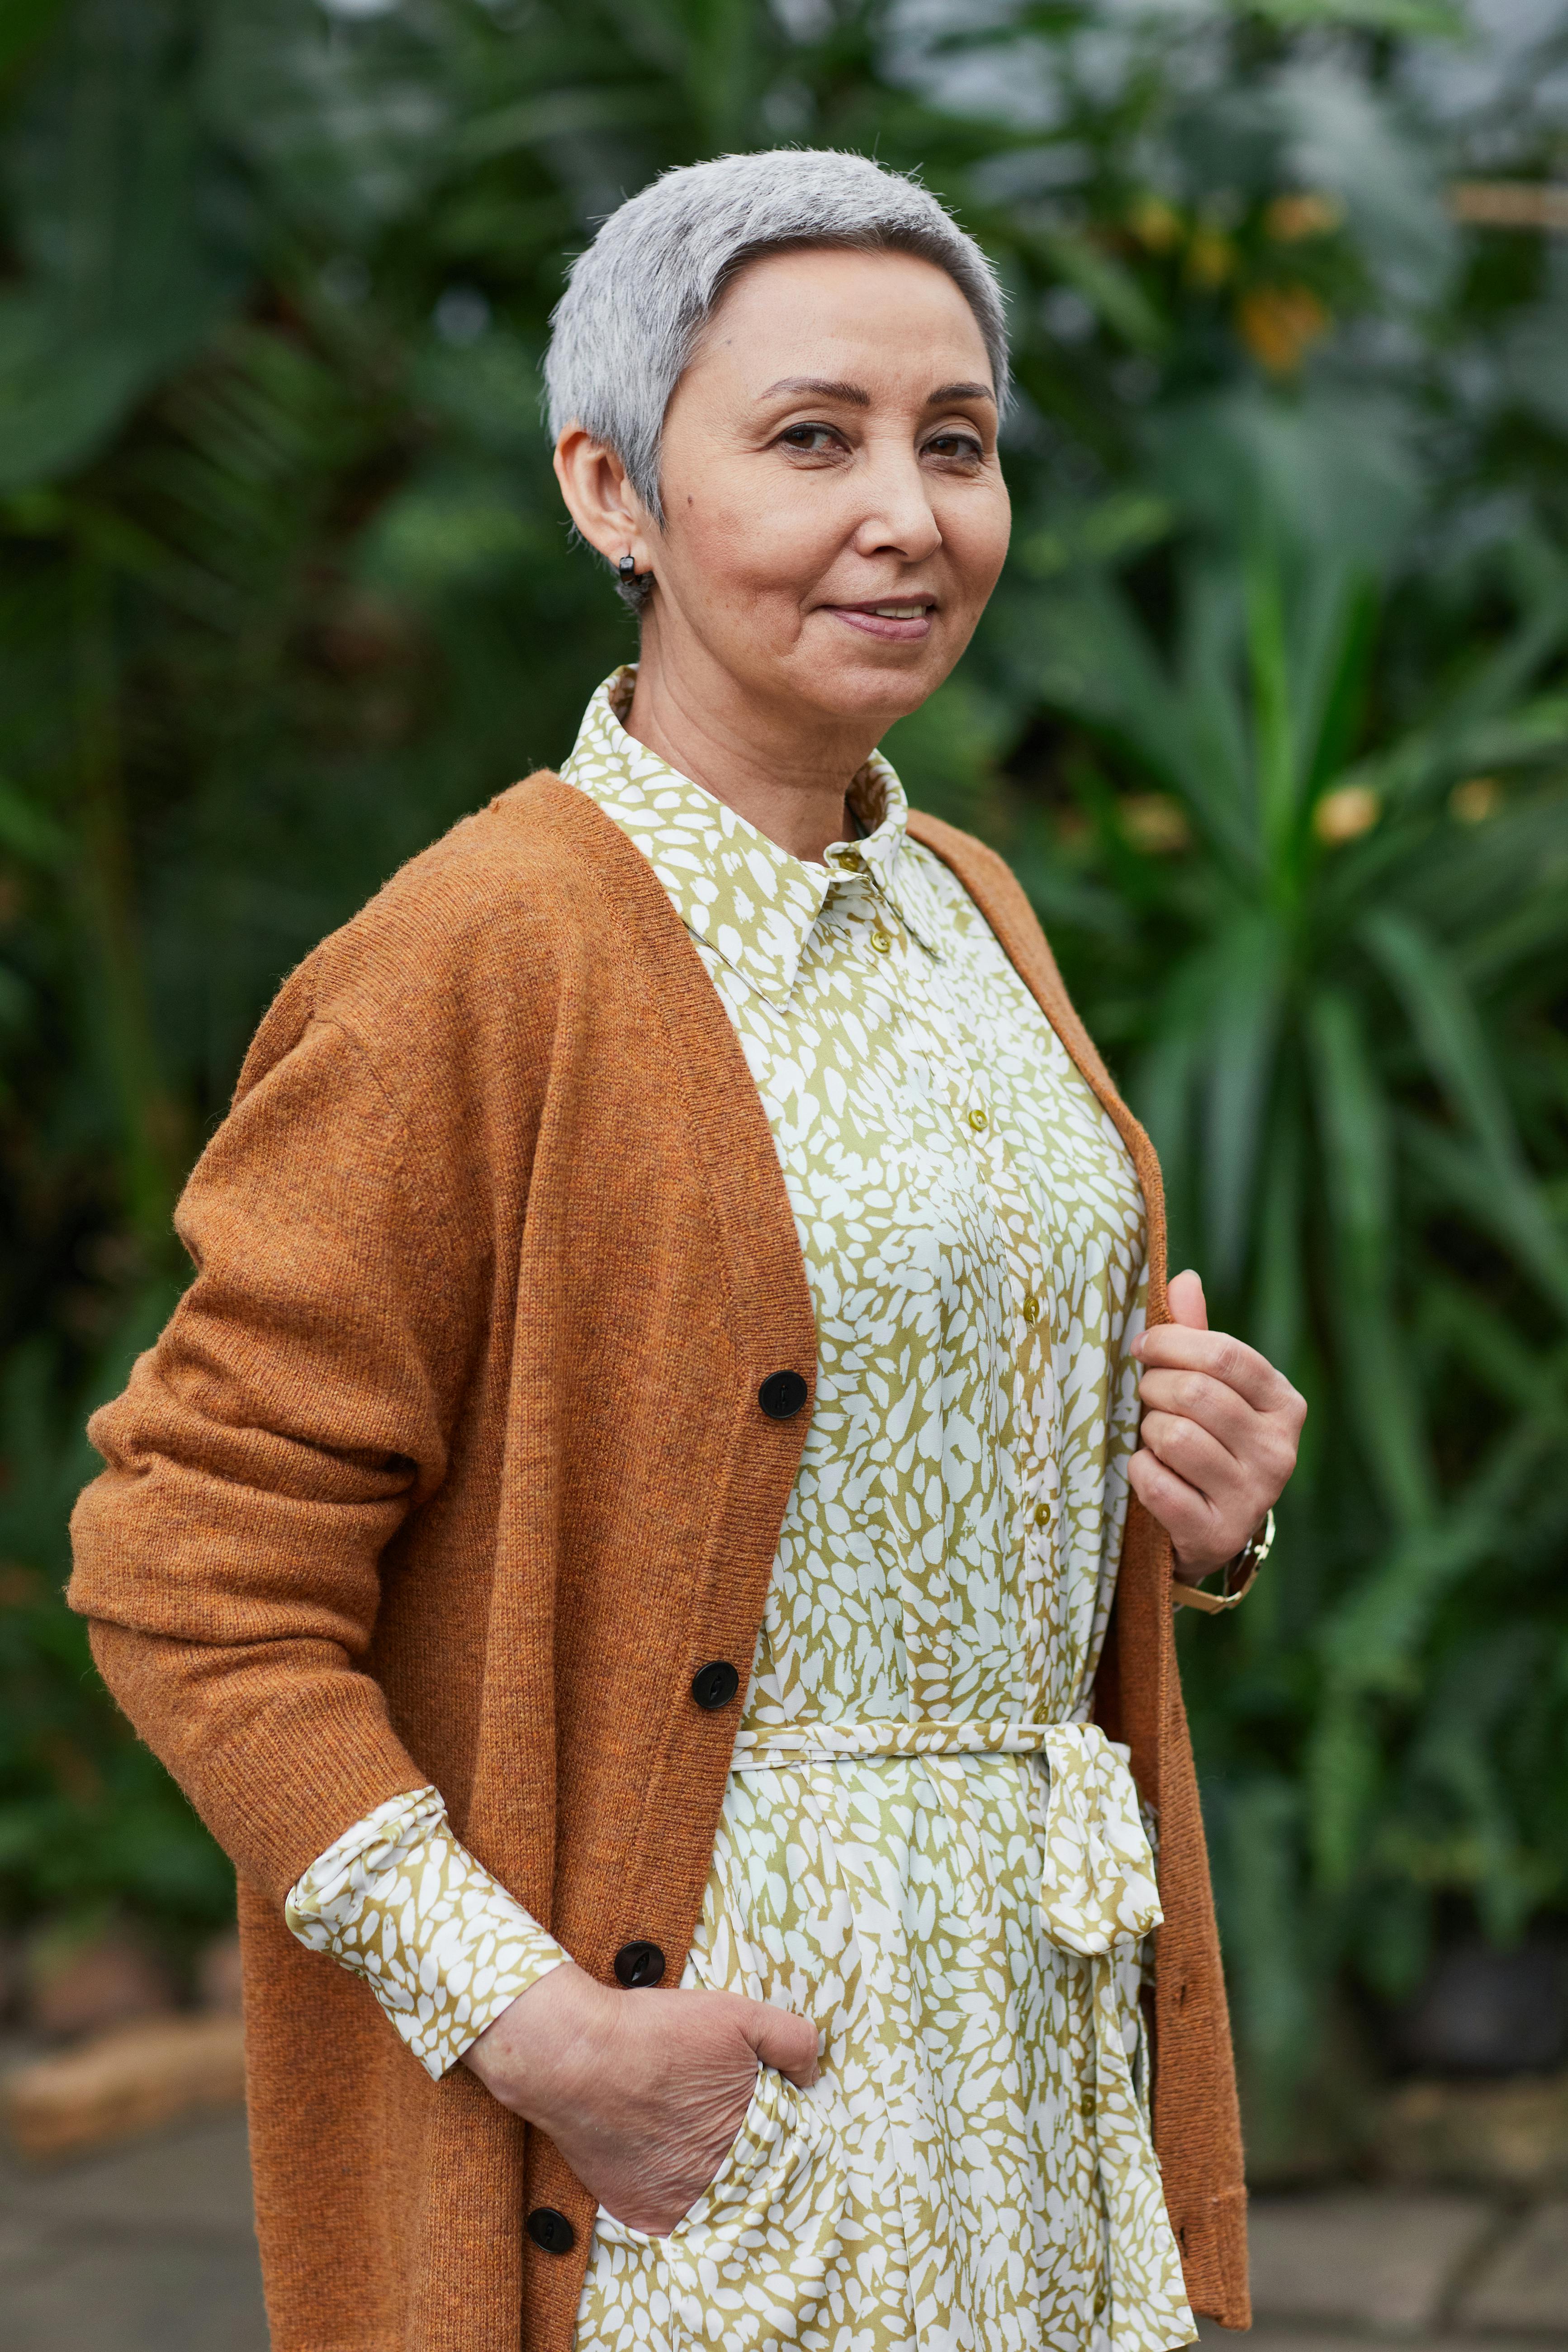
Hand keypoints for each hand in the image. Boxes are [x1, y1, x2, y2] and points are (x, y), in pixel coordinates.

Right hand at [463, 1960, 818, 2234]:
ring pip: (714, 2198)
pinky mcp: (640, 2213)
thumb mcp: (738, 2015)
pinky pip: (672, 2216)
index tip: (761, 2113)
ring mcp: (678, 2204)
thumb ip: (791, 2041)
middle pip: (751, 2176)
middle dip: (747, 2154)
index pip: (787, 2150)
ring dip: (712, 2177)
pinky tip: (665, 2162)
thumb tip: (813, 2074)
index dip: (778, 2128)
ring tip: (689, 2140)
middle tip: (718, 2122)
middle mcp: (720, 2180)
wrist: (576, 2055)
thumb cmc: (657, 2031)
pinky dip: (674, 2196)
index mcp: (751, 2135)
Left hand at [1128, 1269, 1305, 1583]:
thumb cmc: (1202, 1441)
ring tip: (1155, 1440)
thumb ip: (1196, 1337)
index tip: (1142, 1347)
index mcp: (1284, 1405)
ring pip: (1174, 1437)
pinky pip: (1157, 1484)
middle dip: (1153, 1388)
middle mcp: (1279, 1451)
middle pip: (1195, 1393)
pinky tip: (1150, 1474)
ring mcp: (1253, 1497)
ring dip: (1147, 1433)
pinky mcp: (1217, 1534)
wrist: (1204, 1528)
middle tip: (1146, 1398)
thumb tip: (1184, 1278)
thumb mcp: (1207, 1388)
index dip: (1172, 1343)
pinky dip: (1139, 1472)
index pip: (1226, 1355)